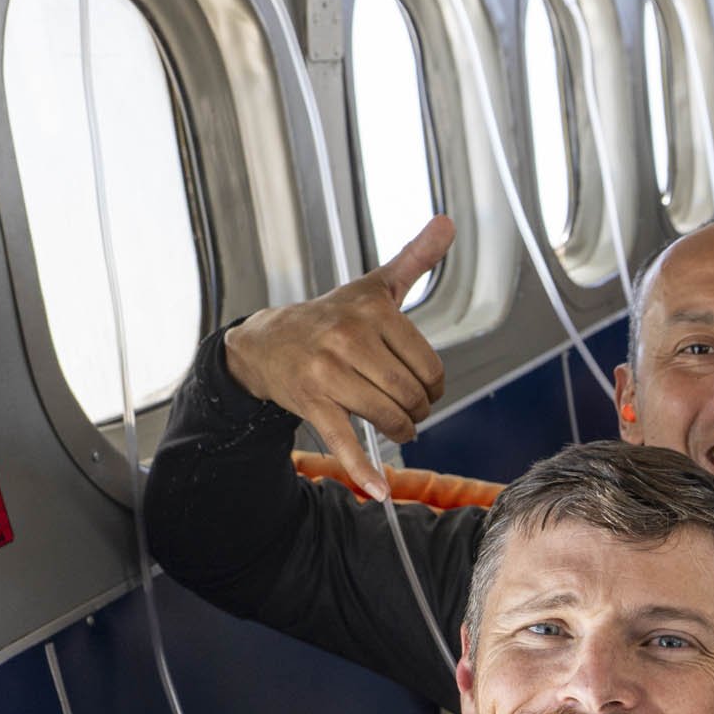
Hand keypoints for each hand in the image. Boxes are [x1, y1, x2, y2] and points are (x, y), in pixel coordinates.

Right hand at [222, 217, 452, 501]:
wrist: (265, 341)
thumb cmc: (332, 316)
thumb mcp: (374, 286)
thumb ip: (414, 258)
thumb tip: (448, 222)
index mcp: (372, 310)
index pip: (431, 368)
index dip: (433, 386)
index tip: (420, 385)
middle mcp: (348, 338)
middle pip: (414, 396)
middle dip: (417, 409)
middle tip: (404, 405)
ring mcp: (327, 372)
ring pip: (391, 419)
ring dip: (400, 430)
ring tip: (392, 422)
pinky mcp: (310, 403)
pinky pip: (345, 442)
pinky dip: (363, 471)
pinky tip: (379, 491)